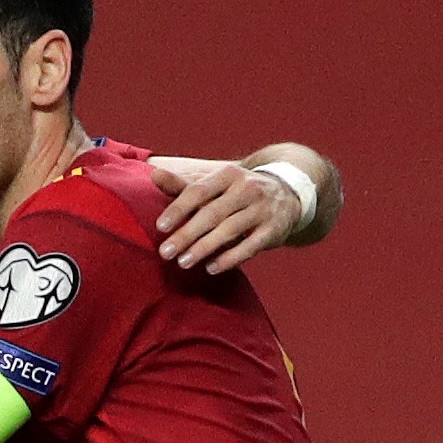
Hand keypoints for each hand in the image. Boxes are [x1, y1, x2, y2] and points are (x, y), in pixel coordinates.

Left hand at [149, 157, 299, 273]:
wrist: (287, 193)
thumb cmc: (237, 191)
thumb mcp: (215, 183)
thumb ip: (184, 184)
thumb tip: (155, 175)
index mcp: (228, 175)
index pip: (198, 191)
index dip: (178, 209)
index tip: (160, 227)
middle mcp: (247, 189)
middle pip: (212, 214)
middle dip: (186, 235)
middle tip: (165, 253)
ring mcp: (262, 209)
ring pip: (229, 230)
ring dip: (204, 248)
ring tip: (182, 263)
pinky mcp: (274, 229)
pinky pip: (250, 246)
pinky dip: (230, 258)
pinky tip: (211, 268)